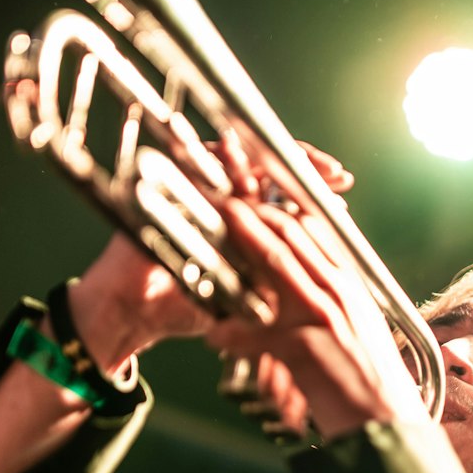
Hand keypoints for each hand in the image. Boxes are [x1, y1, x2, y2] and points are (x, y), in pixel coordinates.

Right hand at [68, 127, 355, 374]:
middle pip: (267, 169)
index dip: (311, 189)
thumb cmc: (181, 306)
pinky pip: (200, 163)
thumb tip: (318, 266)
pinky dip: (226, 158)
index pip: (281, 194)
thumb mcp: (239, 294)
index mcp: (238, 223)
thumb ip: (269, 278)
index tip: (340, 192)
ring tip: (301, 163)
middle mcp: (219, 201)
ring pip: (239, 160)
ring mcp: (194, 191)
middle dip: (303, 167)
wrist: (131, 314)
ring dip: (271, 158)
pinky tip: (250, 161)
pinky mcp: (170, 189)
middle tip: (335, 173)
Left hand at [206, 198, 429, 440]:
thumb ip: (338, 305)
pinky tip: (214, 337)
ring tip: (215, 236)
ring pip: (276, 266)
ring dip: (241, 245)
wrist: (389, 425)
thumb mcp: (363, 331)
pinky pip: (255, 333)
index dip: (285, 213)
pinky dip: (231, 335)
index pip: (318, 234)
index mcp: (353, 288)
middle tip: (228, 203)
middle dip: (257, 216)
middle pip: (292, 239)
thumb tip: (314, 290)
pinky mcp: (305, 348)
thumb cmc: (374, 385)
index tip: (262, 203)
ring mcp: (323, 317)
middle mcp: (340, 294)